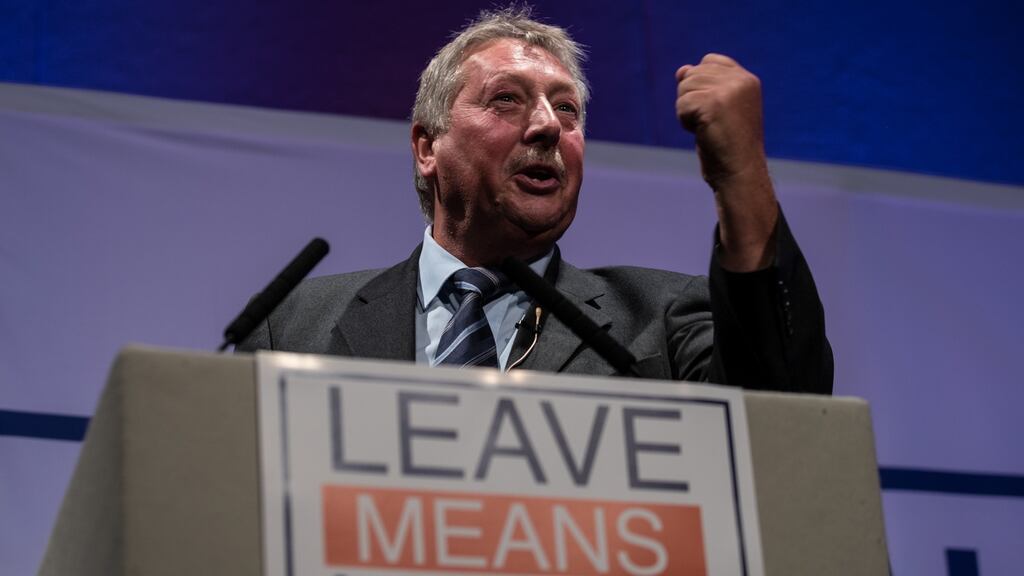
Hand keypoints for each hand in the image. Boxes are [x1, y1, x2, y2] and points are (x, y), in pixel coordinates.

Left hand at [676, 54, 777, 270]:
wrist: (739, 173)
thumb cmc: (727, 146)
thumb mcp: (717, 110)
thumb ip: (703, 86)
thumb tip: (681, 70)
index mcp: (747, 80)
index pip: (710, 60)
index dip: (700, 83)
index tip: (712, 109)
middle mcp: (741, 80)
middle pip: (693, 74)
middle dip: (692, 100)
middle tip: (711, 123)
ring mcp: (729, 90)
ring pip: (685, 87)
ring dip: (687, 111)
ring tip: (708, 128)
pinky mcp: (714, 102)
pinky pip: (682, 104)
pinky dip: (685, 121)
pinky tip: (702, 133)